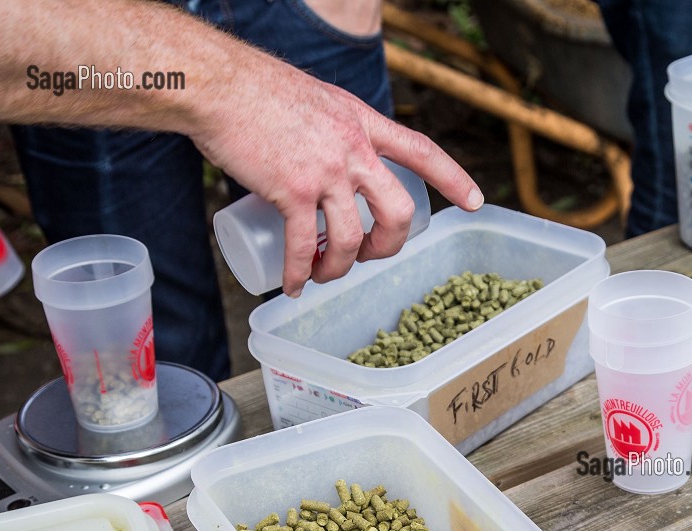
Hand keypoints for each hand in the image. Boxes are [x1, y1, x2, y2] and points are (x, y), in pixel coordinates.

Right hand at [191, 59, 481, 296]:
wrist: (216, 84)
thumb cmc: (255, 90)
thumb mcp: (317, 100)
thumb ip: (333, 129)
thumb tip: (334, 161)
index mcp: (363, 123)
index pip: (422, 151)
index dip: (452, 179)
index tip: (474, 202)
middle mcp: (353, 149)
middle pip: (398, 210)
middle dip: (390, 244)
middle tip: (370, 255)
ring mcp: (325, 171)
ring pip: (350, 237)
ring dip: (339, 267)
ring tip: (322, 274)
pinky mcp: (291, 190)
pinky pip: (301, 246)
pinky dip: (299, 273)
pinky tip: (293, 285)